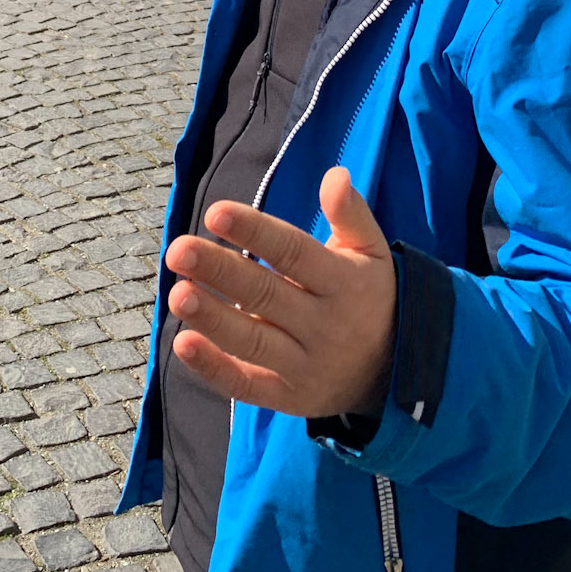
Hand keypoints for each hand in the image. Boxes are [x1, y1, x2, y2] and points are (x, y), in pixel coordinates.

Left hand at [165, 169, 396, 419]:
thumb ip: (352, 214)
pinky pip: (247, 386)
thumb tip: (335, 175)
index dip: (255, 232)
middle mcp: (323, 325)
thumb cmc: (368, 295)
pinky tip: (183, 343)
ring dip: (213, 319)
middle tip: (178, 250)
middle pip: (265, 295)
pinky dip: (214, 369)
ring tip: (177, 294)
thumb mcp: (373, 252)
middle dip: (220, 272)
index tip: (215, 213)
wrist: (393, 371)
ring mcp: (305, 365)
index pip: (293, 253)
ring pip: (252, 342)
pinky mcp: (286, 396)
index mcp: (342, 283)